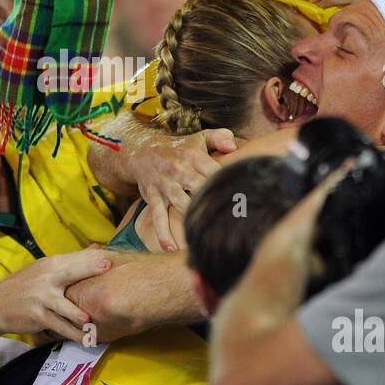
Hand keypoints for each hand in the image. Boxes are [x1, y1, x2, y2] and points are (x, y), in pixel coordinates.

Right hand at [0, 247, 111, 345]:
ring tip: (90, 320)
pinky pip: (58, 326)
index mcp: (50, 265)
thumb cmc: (24, 286)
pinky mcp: (37, 316)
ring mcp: (41, 298)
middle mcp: (46, 279)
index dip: (93, 259)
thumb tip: (97, 248)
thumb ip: (71, 261)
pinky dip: (72, 334)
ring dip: (77, 314)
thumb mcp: (43, 269)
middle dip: (89, 270)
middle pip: (71, 273)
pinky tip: (84, 339)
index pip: (74, 259)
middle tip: (108, 269)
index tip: (112, 258)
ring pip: (63, 307)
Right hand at [131, 128, 236, 251]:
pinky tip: (171, 248)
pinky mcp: (152, 197)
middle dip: (212, 203)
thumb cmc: (179, 149)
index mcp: (193, 156)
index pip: (214, 170)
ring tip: (203, 237)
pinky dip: (163, 233)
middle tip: (231, 222)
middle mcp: (178, 170)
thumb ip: (220, 137)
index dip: (226, 184)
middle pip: (198, 188)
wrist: (142, 151)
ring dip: (190, 220)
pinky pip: (158, 216)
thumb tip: (234, 147)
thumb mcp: (199, 138)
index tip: (242, 199)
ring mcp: (164, 185)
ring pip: (180, 203)